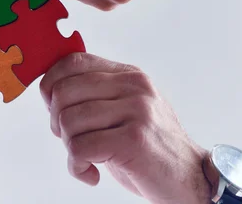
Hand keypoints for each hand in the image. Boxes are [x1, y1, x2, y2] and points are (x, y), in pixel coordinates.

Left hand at [39, 53, 210, 203]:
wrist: (192, 179)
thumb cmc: (149, 148)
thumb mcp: (124, 110)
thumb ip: (95, 95)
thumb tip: (50, 88)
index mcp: (128, 75)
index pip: (73, 62)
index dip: (51, 84)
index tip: (52, 107)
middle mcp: (133, 87)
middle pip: (64, 92)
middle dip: (56, 121)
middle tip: (71, 140)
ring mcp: (136, 111)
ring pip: (69, 121)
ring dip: (69, 147)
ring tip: (86, 158)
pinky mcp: (134, 139)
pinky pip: (81, 148)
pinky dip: (77, 166)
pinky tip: (91, 173)